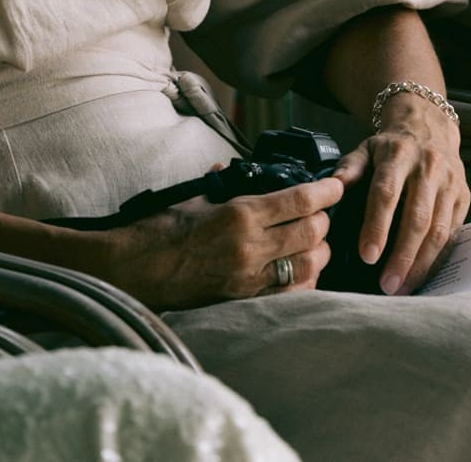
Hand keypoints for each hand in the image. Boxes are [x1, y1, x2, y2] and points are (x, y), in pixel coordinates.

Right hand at [96, 175, 341, 310]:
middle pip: (311, 233)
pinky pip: (289, 292)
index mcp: (239, 215)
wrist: (133, 271)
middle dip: (325, 221)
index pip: (299, 201)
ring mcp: (249, 279)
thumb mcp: (194, 197)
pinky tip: (304, 270)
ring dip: (319, 251)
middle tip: (324, 212)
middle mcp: (250, 248)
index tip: (338, 184)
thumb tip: (233, 169)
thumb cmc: (158, 230)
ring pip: (307, 265)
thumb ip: (222, 184)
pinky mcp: (243, 301)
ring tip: (317, 241)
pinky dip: (304, 280)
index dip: (326, 192)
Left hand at [334, 97, 469, 294]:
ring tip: (403, 288)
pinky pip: (455, 232)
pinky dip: (439, 257)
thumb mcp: (365, 148)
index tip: (367, 256)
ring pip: (440, 229)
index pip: (387, 193)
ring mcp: (451, 182)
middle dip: (403, 256)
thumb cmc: (391, 145)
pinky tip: (423, 274)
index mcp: (399, 154)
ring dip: (422, 263)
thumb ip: (349, 169)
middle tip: (387, 286)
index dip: (377, 225)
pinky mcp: (465, 196)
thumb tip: (331, 190)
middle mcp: (429, 167)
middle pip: (418, 218)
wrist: (431, 125)